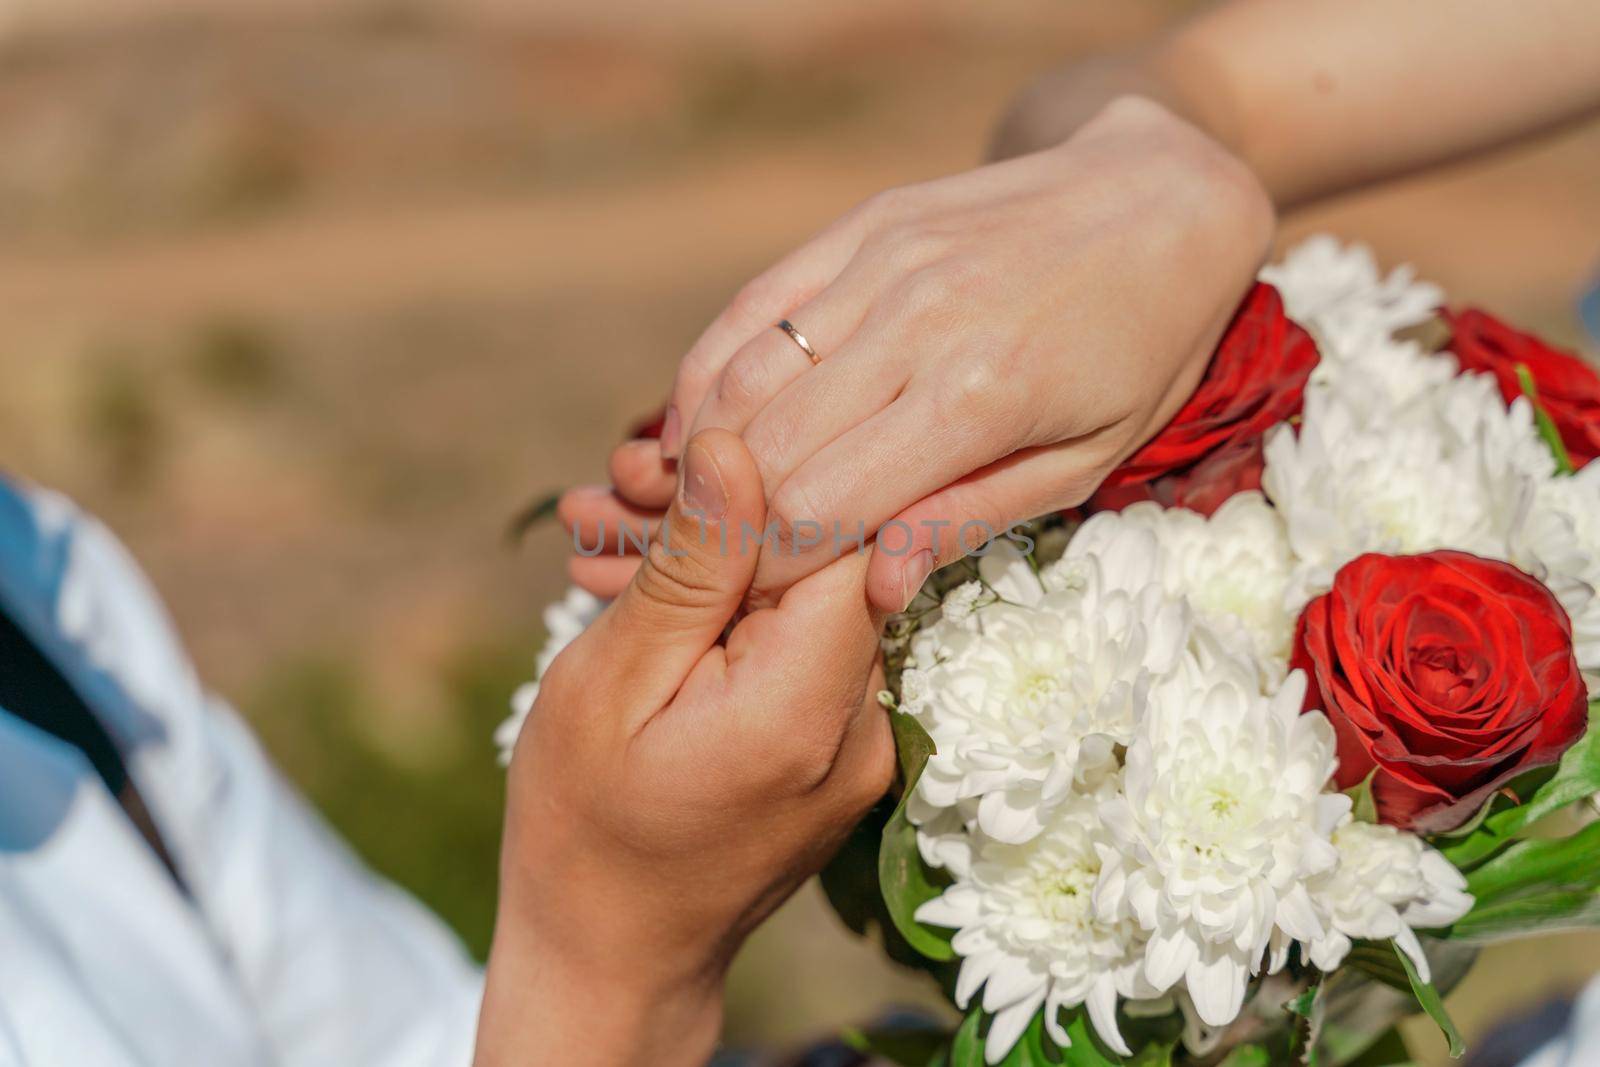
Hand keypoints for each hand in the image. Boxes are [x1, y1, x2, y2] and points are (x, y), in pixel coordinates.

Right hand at [478, 431, 893, 1066]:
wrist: (612, 956)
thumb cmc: (583, 828)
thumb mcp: (610, 683)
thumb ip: (690, 566)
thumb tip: (740, 445)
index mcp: (804, 710)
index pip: (853, 531)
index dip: (774, 475)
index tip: (680, 463)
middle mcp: (865, 725)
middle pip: (839, 557)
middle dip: (739, 509)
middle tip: (626, 491)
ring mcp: (868, 740)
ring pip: (822, 593)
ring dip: (732, 557)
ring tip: (621, 540)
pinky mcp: (850, 745)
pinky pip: (812, 644)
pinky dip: (744, 610)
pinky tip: (661, 595)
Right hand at [561, 96, 1271, 612]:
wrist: (1159, 196)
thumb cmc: (1139, 351)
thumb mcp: (1086, 462)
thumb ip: (966, 521)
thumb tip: (866, 590)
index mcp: (980, 400)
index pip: (820, 510)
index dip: (766, 574)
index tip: (747, 615)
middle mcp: (916, 324)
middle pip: (763, 452)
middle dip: (718, 529)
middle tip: (700, 576)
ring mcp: (880, 263)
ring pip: (739, 379)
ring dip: (697, 459)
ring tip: (687, 516)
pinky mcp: (858, 227)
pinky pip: (752, 310)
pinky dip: (706, 377)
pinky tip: (693, 431)